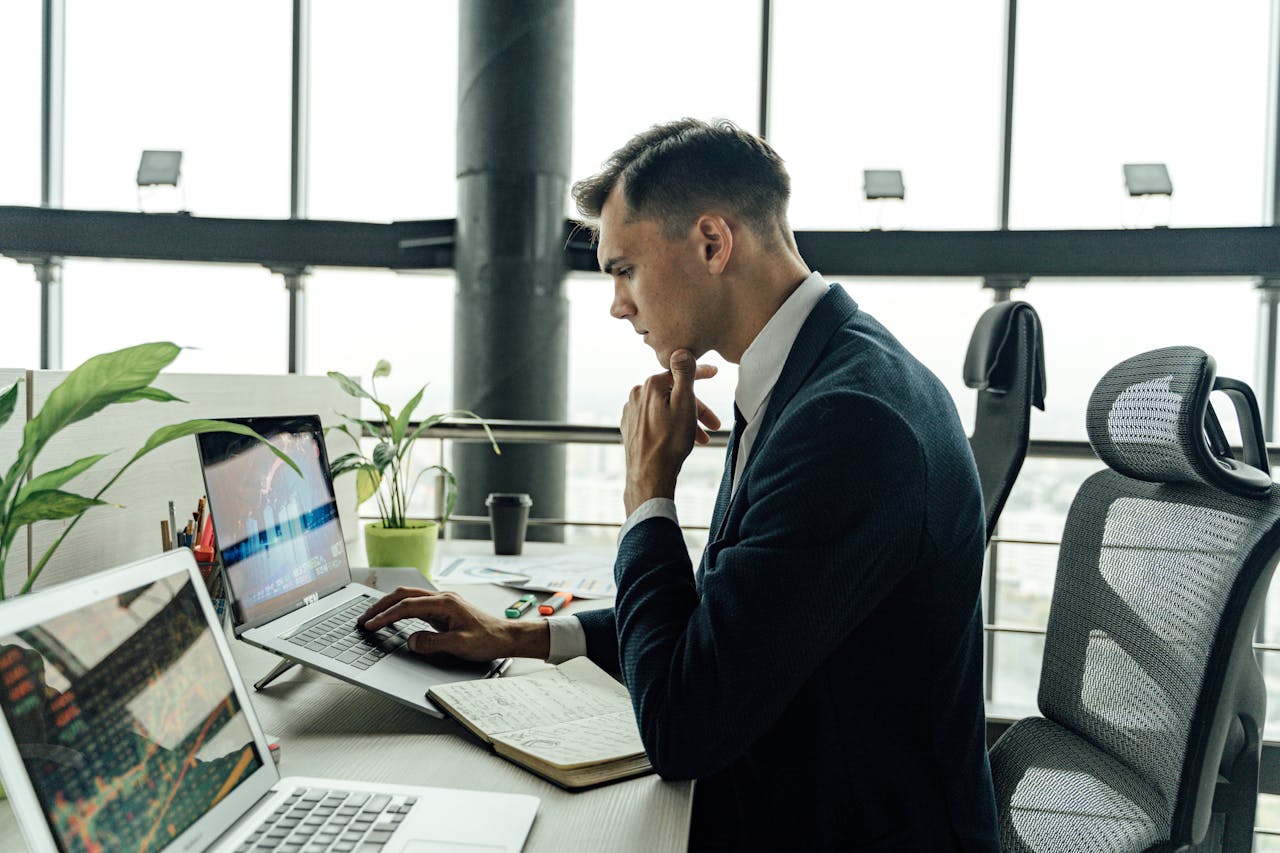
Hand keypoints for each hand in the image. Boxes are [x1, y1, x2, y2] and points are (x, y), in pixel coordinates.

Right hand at [357, 587, 548, 660]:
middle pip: (404, 595)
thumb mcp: (460, 645)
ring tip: (372, 617)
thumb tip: (411, 641)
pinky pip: (416, 606)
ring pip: (409, 598)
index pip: (407, 606)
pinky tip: (393, 618)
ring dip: (389, 606)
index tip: (371, 625)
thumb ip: (433, 643)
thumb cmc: (488, 639)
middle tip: (363, 618)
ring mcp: (443, 603)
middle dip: (381, 606)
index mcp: (445, 603)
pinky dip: (400, 610)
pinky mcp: (444, 610)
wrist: (506, 636)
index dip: (386, 616)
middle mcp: (442, 598)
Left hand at [621, 350, 720, 514]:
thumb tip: (681, 350)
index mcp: (650, 385)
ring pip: (666, 408)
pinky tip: (679, 438)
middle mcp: (637, 395)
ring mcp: (631, 412)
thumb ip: (684, 374)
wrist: (649, 476)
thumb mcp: (685, 404)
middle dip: (697, 408)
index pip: (680, 372)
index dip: (701, 373)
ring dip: (686, 420)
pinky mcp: (630, 428)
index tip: (716, 373)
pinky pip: (655, 420)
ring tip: (701, 438)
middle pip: (674, 394)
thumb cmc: (669, 442)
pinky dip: (670, 425)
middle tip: (715, 425)